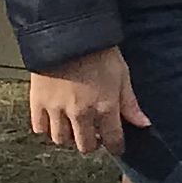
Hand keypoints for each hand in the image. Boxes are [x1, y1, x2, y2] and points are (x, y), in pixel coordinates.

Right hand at [29, 45, 143, 154]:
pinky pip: (39, 128)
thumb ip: (130, 103)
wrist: (68, 36)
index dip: (116, 146)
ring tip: (75, 127)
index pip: (113, 140)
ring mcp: (56, 110)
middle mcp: (80, 113)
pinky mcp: (37, 103)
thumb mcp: (122, 75)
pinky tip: (55, 120)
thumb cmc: (99, 53)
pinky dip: (47, 129)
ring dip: (70, 138)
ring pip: (61, 140)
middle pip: (85, 145)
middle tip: (95, 134)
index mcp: (105, 107)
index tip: (116, 146)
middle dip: (92, 143)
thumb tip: (144, 124)